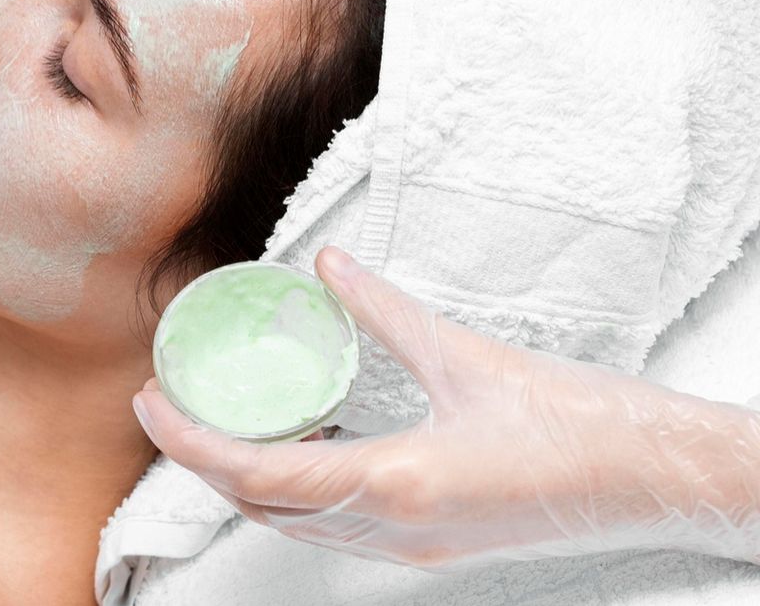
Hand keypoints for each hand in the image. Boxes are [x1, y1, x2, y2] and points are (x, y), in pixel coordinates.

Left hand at [132, 246, 759, 568]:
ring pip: (298, 525)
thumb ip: (384, 311)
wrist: (661, 480)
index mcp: (398, 484)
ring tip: (220, 419)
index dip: (190, 442)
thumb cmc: (583, 427)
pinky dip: (297, 488)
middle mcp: (397, 530)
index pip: (257, 476)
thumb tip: (327, 266)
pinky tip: (300, 441)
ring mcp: (416, 547)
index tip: (153, 400)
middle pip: (263, 508)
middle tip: (169, 403)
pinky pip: (338, 526)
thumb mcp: (466, 356)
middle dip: (203, 460)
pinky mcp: (435, 545)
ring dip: (247, 479)